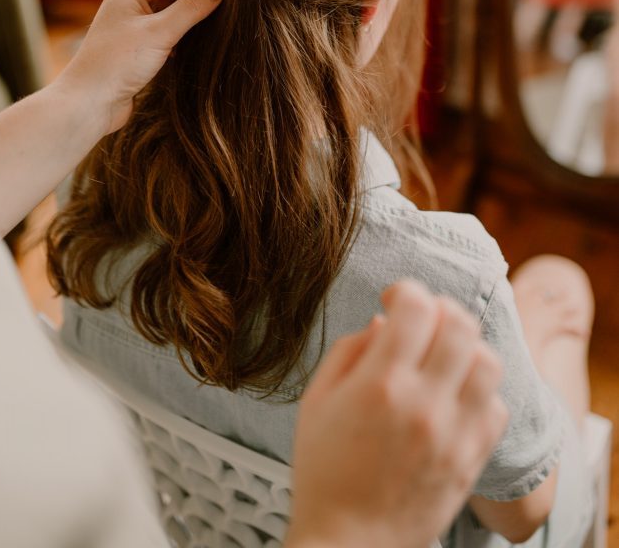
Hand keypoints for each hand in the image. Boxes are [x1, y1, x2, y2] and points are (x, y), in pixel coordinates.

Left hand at [55, 0, 222, 136]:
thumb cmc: (117, 63)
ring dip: (189, 20)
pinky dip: (181, 38)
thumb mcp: (160, 32)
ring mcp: (134, 27)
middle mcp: (131, 4)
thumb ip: (191, 9)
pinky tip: (192, 50)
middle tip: (220, 11)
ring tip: (210, 31)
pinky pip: (166, 34)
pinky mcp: (138, 49)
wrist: (89, 103)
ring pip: (170, 13)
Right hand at [286, 281, 507, 547]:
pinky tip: (454, 396)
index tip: (393, 300)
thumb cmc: (324, 472)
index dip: (406, 291)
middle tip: (422, 323)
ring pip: (488, 360)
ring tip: (443, 357)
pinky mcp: (473, 460)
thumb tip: (385, 321)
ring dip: (466, 347)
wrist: (349, 546)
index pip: (416, 306)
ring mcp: (455, 434)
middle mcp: (424, 404)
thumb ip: (349, 351)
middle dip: (440, 309)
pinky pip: (497, 405)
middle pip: (460, 324)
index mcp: (380, 385)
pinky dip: (480, 391)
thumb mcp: (316, 402)